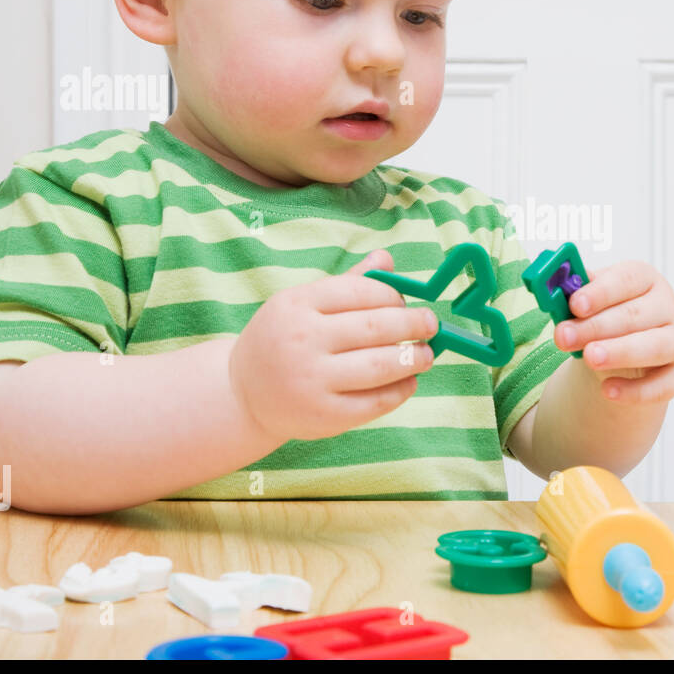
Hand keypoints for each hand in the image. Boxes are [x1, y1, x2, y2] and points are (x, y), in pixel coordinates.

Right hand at [229, 249, 438, 443]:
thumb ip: (346, 284)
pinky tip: (409, 380)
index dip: (392, 296)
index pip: (359, 292)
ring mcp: (313, 380)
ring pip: (380, 366)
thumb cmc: (282, 340)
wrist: (242, 393)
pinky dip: (401, 390)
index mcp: (296, 304)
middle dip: (413, 324)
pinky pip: (375, 402)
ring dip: (414, 358)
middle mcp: (302, 341)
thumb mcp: (302, 304)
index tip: (407, 302)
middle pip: (375, 328)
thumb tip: (387, 258)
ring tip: (426, 354)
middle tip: (431, 324)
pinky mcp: (325, 415)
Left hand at [552, 260, 673, 403]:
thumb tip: (551, 289)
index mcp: (645, 279)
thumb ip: (574, 294)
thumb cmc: (607, 318)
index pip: (626, 279)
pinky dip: (635, 391)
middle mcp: (667, 306)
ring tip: (589, 358)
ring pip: (654, 347)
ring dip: (620, 352)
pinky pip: (662, 385)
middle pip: (634, 315)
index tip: (574, 305)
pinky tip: (608, 391)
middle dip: (596, 327)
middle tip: (564, 337)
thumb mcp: (592, 301)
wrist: (626, 351)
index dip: (600, 292)